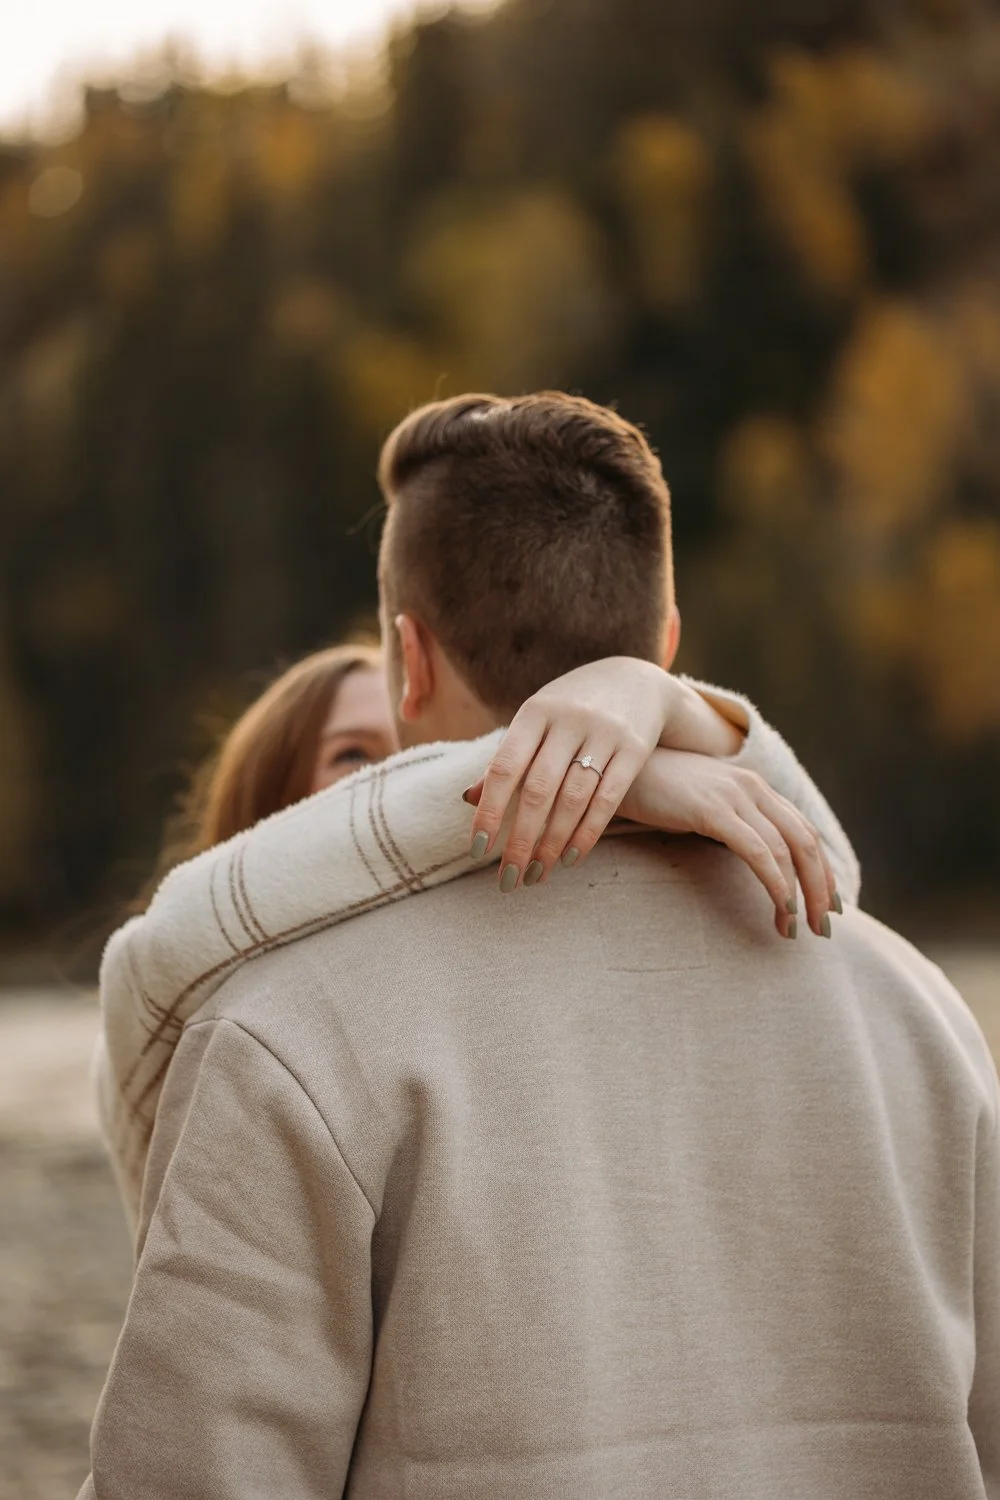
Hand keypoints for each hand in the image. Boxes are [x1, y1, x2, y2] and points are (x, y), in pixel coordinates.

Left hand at [466, 657, 668, 888]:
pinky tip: (570, 859)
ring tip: (537, 874)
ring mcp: (604, 732)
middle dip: (520, 840)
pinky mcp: (635, 748)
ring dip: (552, 844)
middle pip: (537, 790)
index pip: (504, 767)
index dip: (489, 810)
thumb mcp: (537, 721)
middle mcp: (568, 719)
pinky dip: (587, 833)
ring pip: (572, 799)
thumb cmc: (571, 709)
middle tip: (508, 880)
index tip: (478, 850)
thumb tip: (468, 798)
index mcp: (535, 711)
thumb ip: (509, 757)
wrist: (637, 680)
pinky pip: (607, 799)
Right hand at [620, 749, 839, 937]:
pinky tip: (780, 907)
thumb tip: (747, 857)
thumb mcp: (702, 805)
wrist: (615, 770)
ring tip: (797, 928)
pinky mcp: (713, 810)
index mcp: (754, 786)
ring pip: (787, 849)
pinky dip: (776, 883)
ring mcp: (734, 796)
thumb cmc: (654, 793)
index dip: (822, 868)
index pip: (803, 830)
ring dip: (800, 894)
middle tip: (823, 926)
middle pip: (805, 841)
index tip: (828, 904)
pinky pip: (758, 852)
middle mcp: (752, 787)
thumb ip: (728, 821)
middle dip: (820, 887)